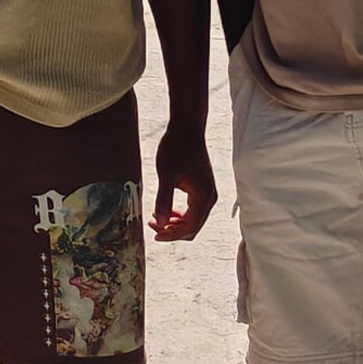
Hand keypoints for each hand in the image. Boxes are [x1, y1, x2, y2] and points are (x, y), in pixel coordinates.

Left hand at [151, 120, 217, 243]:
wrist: (187, 128)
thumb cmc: (176, 148)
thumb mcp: (166, 175)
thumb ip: (164, 200)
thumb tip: (161, 223)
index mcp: (203, 196)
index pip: (190, 227)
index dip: (172, 235)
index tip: (155, 234)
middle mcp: (210, 197)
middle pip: (193, 227)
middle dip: (173, 231)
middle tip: (153, 226)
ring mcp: (208, 192)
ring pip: (194, 219)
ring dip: (176, 223)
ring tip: (156, 218)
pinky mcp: (203, 187)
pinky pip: (194, 209)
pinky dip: (181, 214)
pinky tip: (166, 209)